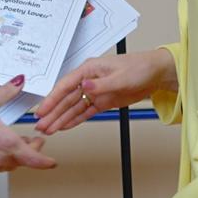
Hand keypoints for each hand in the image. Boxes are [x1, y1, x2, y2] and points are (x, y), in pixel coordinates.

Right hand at [0, 79, 56, 171]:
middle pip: (24, 160)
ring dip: (19, 155)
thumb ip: (7, 91)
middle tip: (37, 142)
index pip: (34, 158)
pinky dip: (5, 157)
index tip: (53, 162)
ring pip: (11, 164)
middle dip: (33, 151)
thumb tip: (20, 81)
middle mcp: (0, 157)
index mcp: (7, 143)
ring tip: (20, 144)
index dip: (46, 161)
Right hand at [31, 48, 178, 135]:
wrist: (155, 74)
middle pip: (66, 98)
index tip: (42, 110)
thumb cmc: (139, 67)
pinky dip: (74, 120)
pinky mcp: (102, 101)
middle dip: (53, 113)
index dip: (52, 99)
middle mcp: (88, 80)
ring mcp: (94, 91)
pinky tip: (64, 126)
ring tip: (49, 130)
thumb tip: (85, 86)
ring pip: (73, 107)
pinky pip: (85, 112)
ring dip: (61, 118)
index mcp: (89, 69)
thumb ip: (101, 84)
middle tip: (42, 126)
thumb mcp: (121, 76)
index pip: (65, 85)